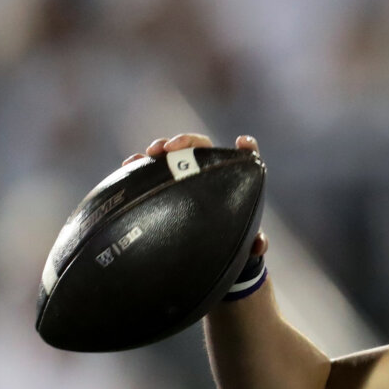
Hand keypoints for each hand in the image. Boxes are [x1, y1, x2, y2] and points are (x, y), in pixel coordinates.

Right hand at [124, 133, 266, 257]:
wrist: (208, 248)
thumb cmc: (232, 238)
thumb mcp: (244, 242)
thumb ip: (255, 242)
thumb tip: (259, 244)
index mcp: (235, 179)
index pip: (245, 158)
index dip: (247, 148)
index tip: (243, 142)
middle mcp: (211, 170)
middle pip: (202, 146)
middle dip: (186, 141)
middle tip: (171, 147)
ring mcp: (186, 173)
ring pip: (175, 153)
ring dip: (161, 147)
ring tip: (149, 153)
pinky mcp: (167, 182)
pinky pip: (153, 168)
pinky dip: (141, 163)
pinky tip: (129, 164)